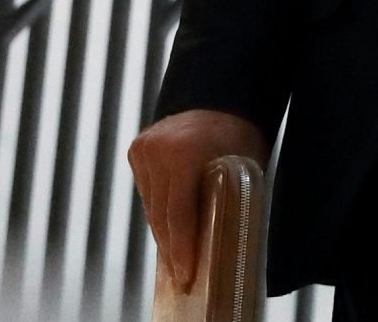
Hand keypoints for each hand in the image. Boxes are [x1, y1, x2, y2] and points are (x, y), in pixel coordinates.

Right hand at [126, 108, 268, 290]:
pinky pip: (147, 192)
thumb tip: (219, 245)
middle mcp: (158, 149)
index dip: (182, 248)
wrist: (220, 100)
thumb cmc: (239, 136)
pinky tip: (168, 230)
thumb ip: (225, 201)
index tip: (185, 274)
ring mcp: (144, 148)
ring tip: (175, 260)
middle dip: (172, 248)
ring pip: (151, 206)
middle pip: (161, 214)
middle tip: (181, 277)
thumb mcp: (241, 169)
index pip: (179, 213)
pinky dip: (158, 211)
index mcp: (184, 153)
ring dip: (163, 232)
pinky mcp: (136, 150)